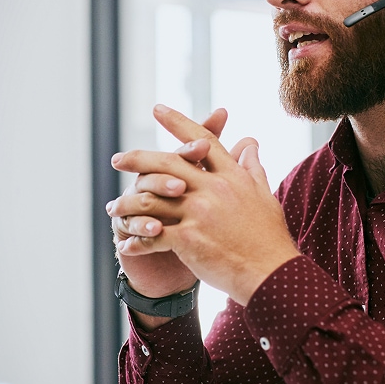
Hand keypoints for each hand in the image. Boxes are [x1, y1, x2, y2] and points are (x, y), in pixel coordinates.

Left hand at [109, 105, 299, 305]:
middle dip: (138, 159)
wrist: (271, 273)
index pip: (201, 140)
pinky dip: (136, 241)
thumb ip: (252, 166)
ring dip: (128, 205)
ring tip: (113, 209)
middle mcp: (213, 189)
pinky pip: (152, 236)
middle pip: (167, 164)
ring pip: (152, 200)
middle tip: (117, 159)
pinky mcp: (189, 239)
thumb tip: (250, 141)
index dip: (178, 123)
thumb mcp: (264, 194)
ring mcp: (199, 213)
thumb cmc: (269, 237)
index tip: (158, 109)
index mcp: (231, 176)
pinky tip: (125, 245)